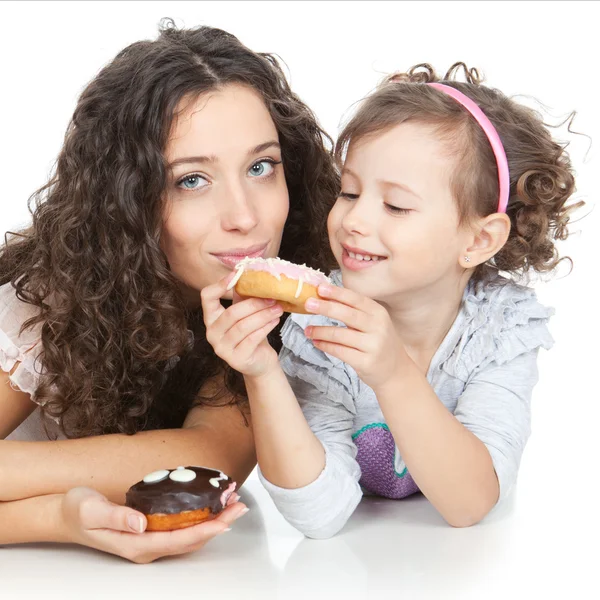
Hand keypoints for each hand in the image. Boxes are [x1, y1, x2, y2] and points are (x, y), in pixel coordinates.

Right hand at [61, 487, 247, 563]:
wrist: (64, 516)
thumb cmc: (77, 511)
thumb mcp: (91, 510)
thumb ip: (115, 517)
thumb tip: (141, 522)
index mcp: (136, 545)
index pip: (178, 540)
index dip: (204, 530)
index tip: (225, 519)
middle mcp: (147, 548)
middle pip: (190, 539)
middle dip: (218, 524)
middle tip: (240, 505)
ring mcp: (149, 542)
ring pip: (189, 535)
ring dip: (213, 521)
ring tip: (233, 504)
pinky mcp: (150, 532)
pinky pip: (182, 529)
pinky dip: (200, 518)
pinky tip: (211, 506)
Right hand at [201, 273, 283, 377]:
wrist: (259, 361)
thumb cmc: (251, 334)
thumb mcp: (245, 312)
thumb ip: (243, 295)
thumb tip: (246, 271)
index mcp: (211, 318)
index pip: (206, 297)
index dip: (220, 285)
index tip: (236, 275)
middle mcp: (212, 333)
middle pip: (232, 313)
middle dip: (254, 304)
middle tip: (272, 298)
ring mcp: (222, 348)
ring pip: (243, 326)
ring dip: (263, 315)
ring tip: (278, 309)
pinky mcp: (236, 359)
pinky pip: (252, 339)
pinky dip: (265, 328)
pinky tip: (275, 321)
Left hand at [304, 284, 408, 389]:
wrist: (396, 371)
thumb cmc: (379, 343)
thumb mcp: (374, 323)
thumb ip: (355, 311)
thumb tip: (325, 297)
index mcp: (379, 313)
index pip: (355, 299)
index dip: (337, 293)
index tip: (320, 288)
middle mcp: (378, 327)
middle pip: (347, 314)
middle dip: (325, 307)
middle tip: (308, 304)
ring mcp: (373, 346)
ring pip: (340, 335)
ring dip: (320, 331)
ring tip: (307, 330)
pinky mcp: (365, 362)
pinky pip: (339, 351)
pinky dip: (325, 345)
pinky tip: (316, 342)